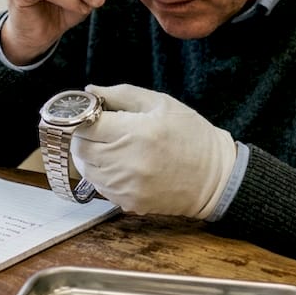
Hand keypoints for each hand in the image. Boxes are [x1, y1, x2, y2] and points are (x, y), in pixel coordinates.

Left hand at [71, 84, 235, 218]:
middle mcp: (128, 162)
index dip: (82, 117)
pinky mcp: (128, 203)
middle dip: (83, 136)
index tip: (90, 114)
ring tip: (110, 146)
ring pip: (85, 169)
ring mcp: (127, 187)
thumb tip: (90, 91)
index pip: (85, 126)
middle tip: (98, 129)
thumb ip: (122, 94)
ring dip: (90, 155)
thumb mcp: (161, 103)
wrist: (215, 177)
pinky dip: (102, 174)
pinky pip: (99, 186)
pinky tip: (120, 164)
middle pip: (80, 148)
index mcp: (137, 132)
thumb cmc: (191, 135)